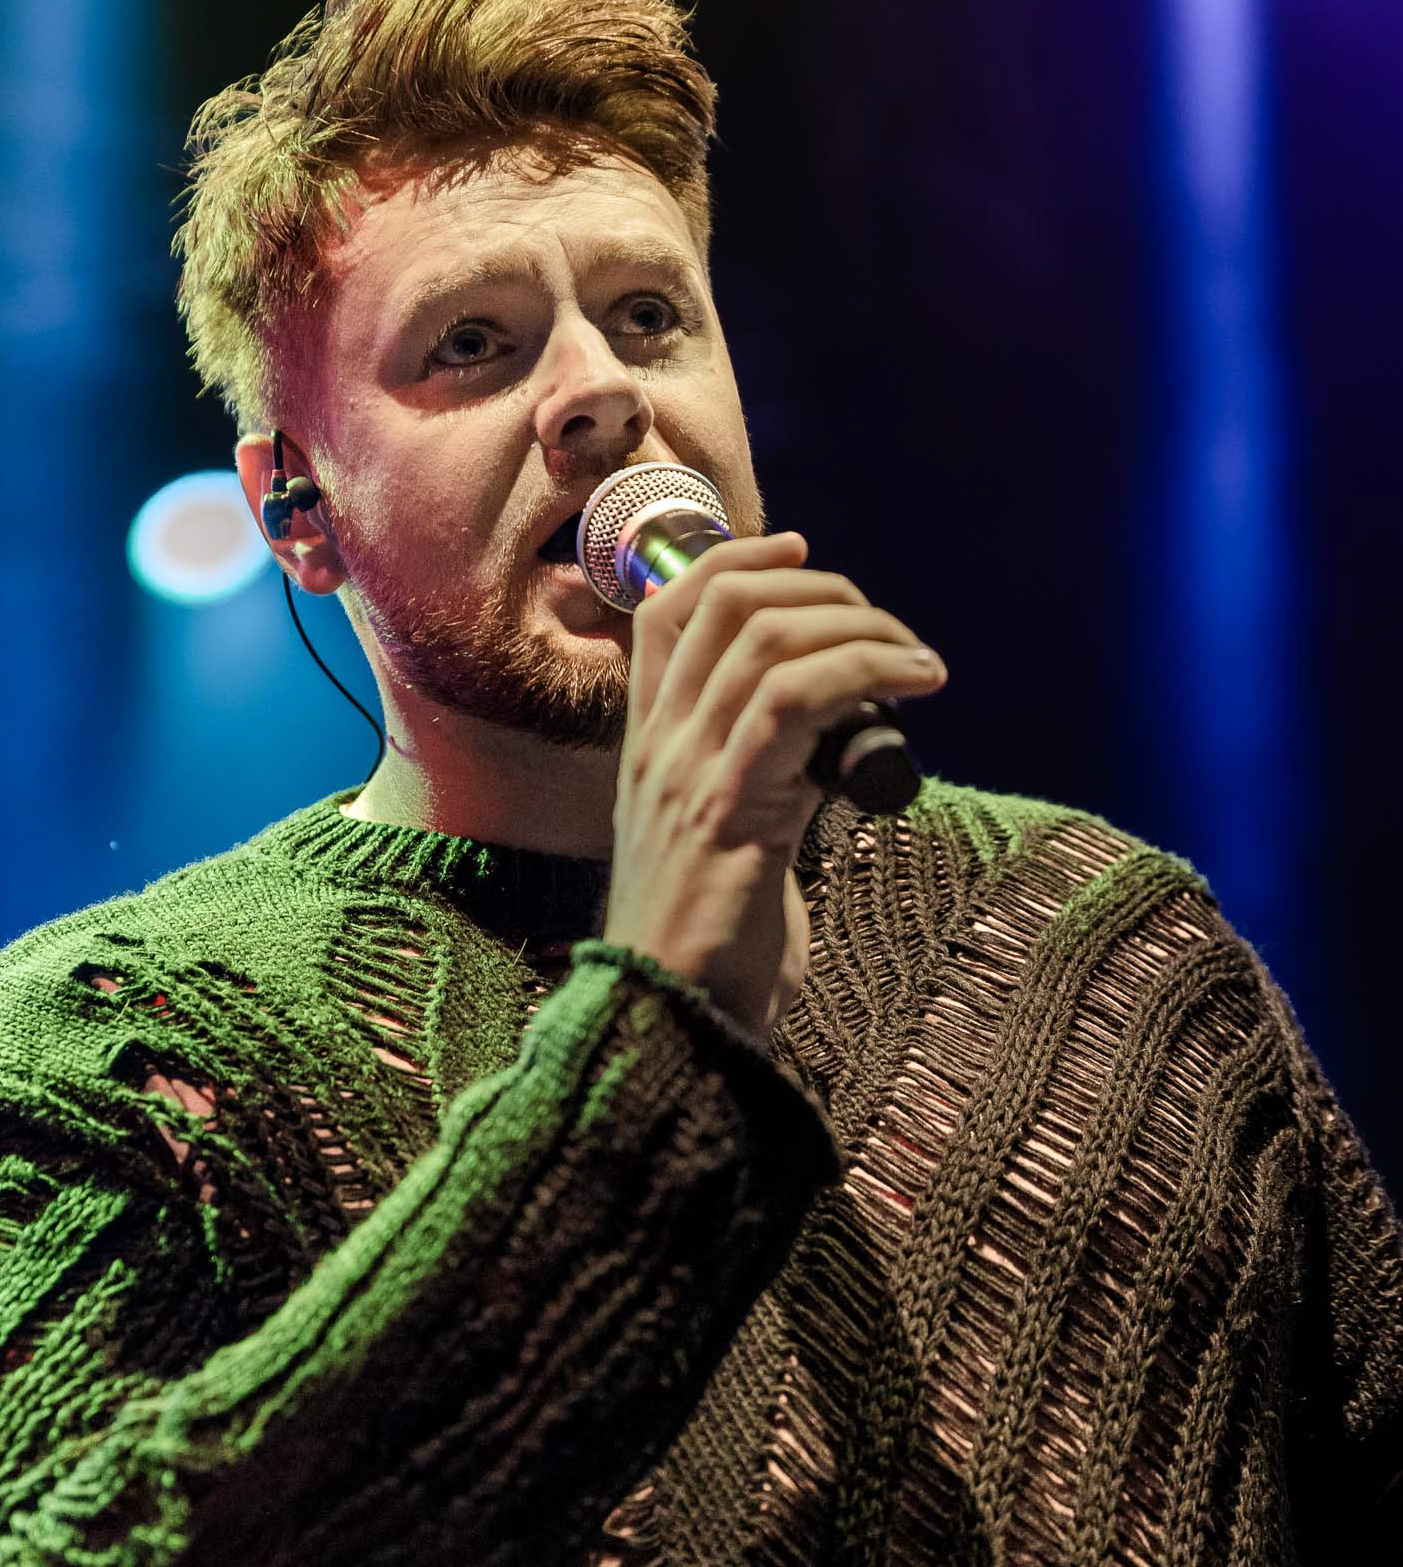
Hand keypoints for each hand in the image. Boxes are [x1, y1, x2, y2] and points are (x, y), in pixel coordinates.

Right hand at [604, 530, 945, 1040]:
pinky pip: (794, 700)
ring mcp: (686, 770)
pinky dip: (866, 669)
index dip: (735, 558)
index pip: (668, 609)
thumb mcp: (733, 835)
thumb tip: (834, 738)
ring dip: (859, 626)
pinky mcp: (729, 805)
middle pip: (723, 604)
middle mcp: (658, 745)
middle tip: (883, 621)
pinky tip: (915, 682)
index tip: (801, 547)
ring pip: (764, 638)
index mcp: (649, 745)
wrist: (675, 1020)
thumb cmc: (716, 940)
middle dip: (817, 586)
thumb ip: (764, 779)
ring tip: (916, 657)